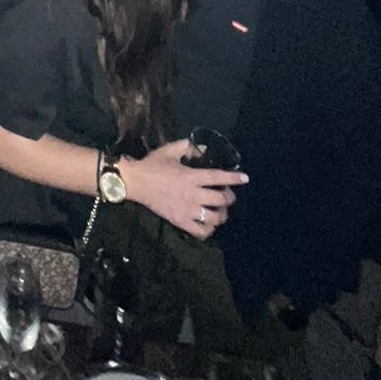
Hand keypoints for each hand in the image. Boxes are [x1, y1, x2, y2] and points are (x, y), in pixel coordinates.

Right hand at [124, 139, 246, 240]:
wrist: (135, 182)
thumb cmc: (152, 165)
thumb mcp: (170, 150)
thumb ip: (188, 147)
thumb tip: (203, 148)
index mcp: (191, 176)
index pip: (218, 177)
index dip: (233, 178)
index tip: (245, 178)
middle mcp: (193, 194)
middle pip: (220, 199)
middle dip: (229, 198)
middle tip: (228, 195)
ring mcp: (187, 210)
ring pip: (214, 217)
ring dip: (222, 214)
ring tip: (221, 211)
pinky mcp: (180, 221)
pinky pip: (201, 231)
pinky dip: (209, 229)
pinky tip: (208, 224)